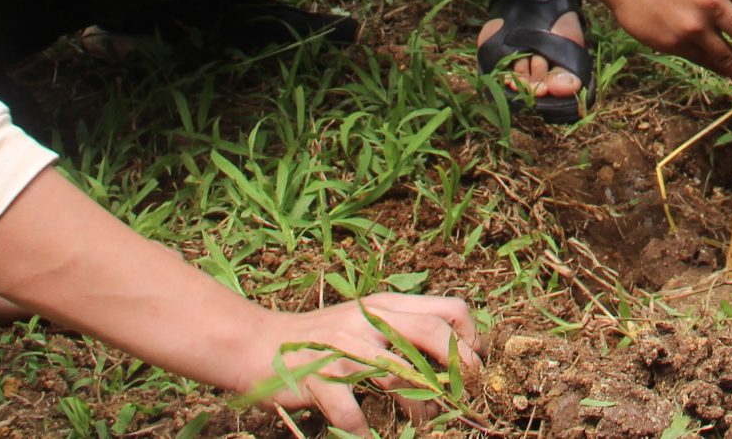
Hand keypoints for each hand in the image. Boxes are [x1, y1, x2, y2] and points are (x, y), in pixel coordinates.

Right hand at [240, 294, 481, 434]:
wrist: (257, 343)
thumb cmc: (320, 337)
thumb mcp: (364, 319)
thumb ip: (401, 326)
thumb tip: (454, 349)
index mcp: (385, 306)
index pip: (446, 308)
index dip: (470, 336)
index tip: (474, 362)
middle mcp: (368, 321)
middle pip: (429, 332)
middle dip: (458, 363)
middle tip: (466, 392)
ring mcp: (343, 348)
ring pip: (397, 375)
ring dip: (418, 407)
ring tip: (424, 424)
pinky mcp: (319, 378)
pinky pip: (350, 411)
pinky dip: (365, 431)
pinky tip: (370, 437)